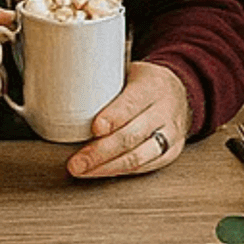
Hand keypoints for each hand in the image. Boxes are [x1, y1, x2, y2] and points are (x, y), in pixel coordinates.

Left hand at [66, 60, 192, 178]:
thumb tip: (62, 87)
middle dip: (101, 152)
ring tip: (83, 170)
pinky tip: (102, 171)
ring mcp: (171, 134)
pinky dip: (120, 171)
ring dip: (107, 167)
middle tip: (77, 161)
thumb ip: (104, 80)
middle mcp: (165, 110)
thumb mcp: (129, 71)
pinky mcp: (171, 152)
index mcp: (153, 86)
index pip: (134, 103)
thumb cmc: (145, 83)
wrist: (181, 92)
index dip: (114, 117)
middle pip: (133, 135)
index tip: (94, 128)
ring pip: (139, 156)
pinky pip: (145, 166)